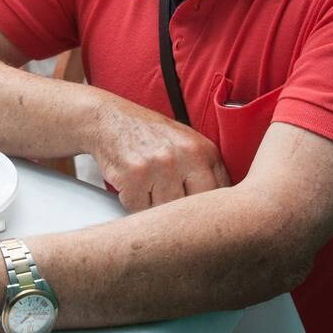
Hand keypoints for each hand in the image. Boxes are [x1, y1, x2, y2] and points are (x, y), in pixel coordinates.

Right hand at [90, 92, 229, 211]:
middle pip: (194, 208)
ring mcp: (159, 166)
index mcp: (203, 150)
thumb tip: (223, 210)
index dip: (207, 210)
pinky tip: (132, 185)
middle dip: (180, 212)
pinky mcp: (134, 176)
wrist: (109, 119)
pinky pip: (140, 209)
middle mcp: (184, 156)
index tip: (198, 213)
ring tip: (148, 187)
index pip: (219, 196)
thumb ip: (206, 171)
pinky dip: (134, 203)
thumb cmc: (149, 135)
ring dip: (155, 208)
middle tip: (169, 202)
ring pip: (166, 213)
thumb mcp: (185, 143)